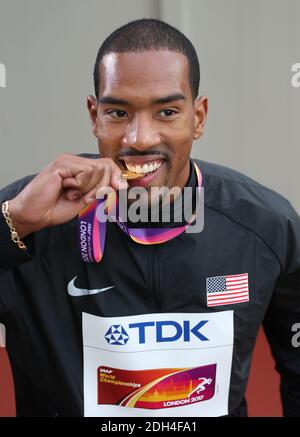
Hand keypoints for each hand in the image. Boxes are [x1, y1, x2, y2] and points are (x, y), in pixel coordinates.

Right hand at [8, 153, 126, 237]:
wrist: (35, 215)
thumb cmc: (56, 208)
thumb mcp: (86, 199)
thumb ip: (101, 190)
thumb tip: (121, 183)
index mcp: (81, 168)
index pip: (107, 164)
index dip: (117, 176)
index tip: (120, 188)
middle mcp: (74, 161)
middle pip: (105, 166)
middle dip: (102, 186)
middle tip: (86, 198)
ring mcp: (67, 161)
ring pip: (97, 170)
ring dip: (89, 188)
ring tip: (72, 194)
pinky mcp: (61, 165)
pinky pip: (85, 172)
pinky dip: (80, 186)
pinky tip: (66, 189)